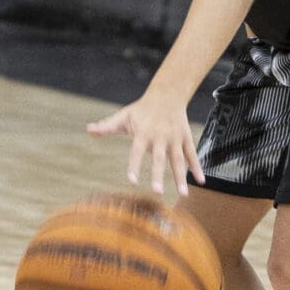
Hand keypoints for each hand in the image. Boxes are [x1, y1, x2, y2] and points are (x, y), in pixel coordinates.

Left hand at [87, 91, 203, 196]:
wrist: (167, 94)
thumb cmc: (142, 109)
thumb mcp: (124, 116)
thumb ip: (107, 126)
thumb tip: (88, 129)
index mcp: (143, 134)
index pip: (136, 152)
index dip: (134, 165)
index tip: (131, 180)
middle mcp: (160, 137)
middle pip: (159, 159)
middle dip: (158, 175)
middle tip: (157, 192)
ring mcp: (174, 139)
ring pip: (179, 160)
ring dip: (181, 177)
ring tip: (183, 194)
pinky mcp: (186, 139)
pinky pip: (192, 155)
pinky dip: (197, 168)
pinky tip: (201, 181)